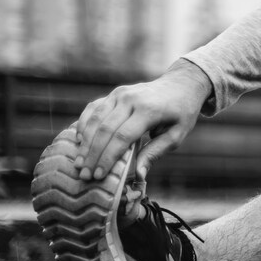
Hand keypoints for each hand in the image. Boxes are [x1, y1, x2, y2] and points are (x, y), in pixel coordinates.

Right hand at [73, 59, 213, 180]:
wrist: (182, 84)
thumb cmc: (181, 113)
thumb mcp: (176, 134)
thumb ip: (155, 152)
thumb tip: (139, 175)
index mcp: (149, 110)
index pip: (122, 136)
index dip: (108, 157)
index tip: (99, 175)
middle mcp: (131, 99)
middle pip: (105, 129)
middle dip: (93, 154)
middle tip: (84, 175)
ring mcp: (120, 94)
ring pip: (95, 119)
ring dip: (85, 143)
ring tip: (79, 163)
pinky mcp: (114, 93)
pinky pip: (93, 109)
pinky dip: (83, 124)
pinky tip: (79, 141)